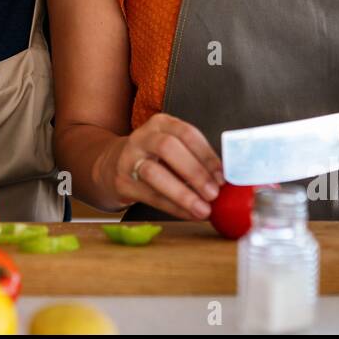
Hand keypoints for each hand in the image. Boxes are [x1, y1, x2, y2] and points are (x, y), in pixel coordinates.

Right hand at [103, 113, 225, 219]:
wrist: (111, 166)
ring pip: (154, 173)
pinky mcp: (122, 182)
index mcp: (161, 124)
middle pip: (168, 148)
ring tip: (203, 209)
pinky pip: (150, 196)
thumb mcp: (173, 148)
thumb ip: (196, 159)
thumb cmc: (154, 157)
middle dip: (194, 172)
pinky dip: (173, 207)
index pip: (187, 133)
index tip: (223, 177)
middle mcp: (142, 137)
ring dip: (182, 193)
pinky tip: (188, 214)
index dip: (207, 156)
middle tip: (213, 193)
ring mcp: (129, 159)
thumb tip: (226, 182)